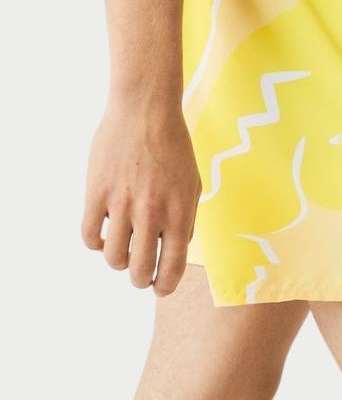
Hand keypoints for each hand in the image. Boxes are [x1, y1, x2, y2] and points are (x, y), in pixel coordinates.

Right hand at [81, 96, 200, 295]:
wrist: (145, 110)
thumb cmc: (173, 146)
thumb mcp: (193, 183)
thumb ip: (187, 218)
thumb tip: (175, 248)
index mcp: (179, 213)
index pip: (172, 267)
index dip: (165, 285)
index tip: (160, 288)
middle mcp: (151, 213)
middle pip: (140, 270)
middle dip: (141, 279)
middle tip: (140, 274)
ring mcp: (122, 204)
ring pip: (113, 257)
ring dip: (118, 261)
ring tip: (122, 251)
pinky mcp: (96, 193)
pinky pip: (89, 235)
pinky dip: (95, 242)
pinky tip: (103, 235)